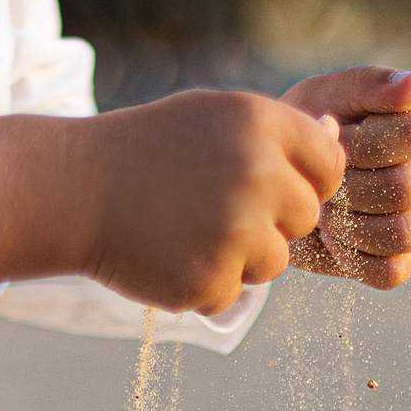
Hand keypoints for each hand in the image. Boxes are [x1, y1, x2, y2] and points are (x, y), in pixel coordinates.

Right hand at [0, 91, 344, 313]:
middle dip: (271, 220)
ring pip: (275, 262)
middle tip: (212, 207)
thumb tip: (336, 134)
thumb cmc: (146, 149)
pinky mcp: (211, 280)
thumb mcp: (212, 116)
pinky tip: (167, 253)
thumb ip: (276, 131)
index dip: (302, 180)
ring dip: (240, 256)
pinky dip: (203, 283)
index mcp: (262, 125)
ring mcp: (236, 231)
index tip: (263, 183)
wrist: (74, 190)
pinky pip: (233, 293)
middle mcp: (257, 175)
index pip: (330, 165)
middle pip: (307, 218)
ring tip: (187, 229)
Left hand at [278, 67, 410, 290]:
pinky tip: (333, 238)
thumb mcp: (326, 95)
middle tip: (320, 180)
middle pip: (403, 189)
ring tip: (325, 209)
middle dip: (347, 187)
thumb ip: (372, 85)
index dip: (362, 143)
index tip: (331, 136)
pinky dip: (353, 258)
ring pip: (400, 233)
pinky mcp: (401, 257)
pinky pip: (389, 271)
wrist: (277, 177)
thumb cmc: (306, 129)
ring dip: (350, 225)